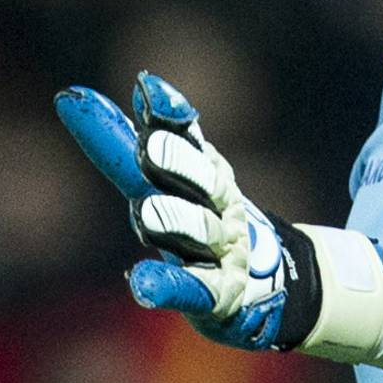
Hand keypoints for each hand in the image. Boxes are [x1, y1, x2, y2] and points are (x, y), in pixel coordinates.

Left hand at [54, 74, 321, 350]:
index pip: (185, 136)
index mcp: (207, 173)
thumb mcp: (180, 180)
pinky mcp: (219, 295)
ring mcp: (223, 251)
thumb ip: (144, 141)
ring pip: (201, 232)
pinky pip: (193, 289)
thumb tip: (116, 87)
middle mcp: (219, 206)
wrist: (266, 285)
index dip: (168, 114)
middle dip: (178, 163)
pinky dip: (168, 285)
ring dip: (175, 220)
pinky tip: (142, 284)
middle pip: (202, 181)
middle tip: (149, 148)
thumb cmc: (204, 223)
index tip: (145, 89)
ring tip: (146, 213)